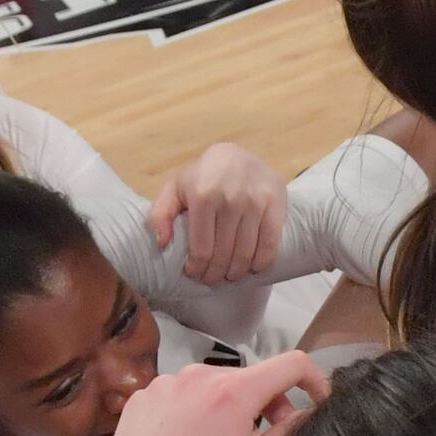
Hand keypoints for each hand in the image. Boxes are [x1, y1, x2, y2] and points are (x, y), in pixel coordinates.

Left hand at [88, 353, 327, 435]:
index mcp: (232, 392)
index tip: (319, 400)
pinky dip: (196, 416)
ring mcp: (164, 386)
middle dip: (268, 409)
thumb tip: (305, 415)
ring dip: (231, 414)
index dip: (314, 380)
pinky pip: (180, 398)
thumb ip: (285, 435)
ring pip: (214, 390)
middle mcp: (197, 377)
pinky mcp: (140, 400)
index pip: (291, 365)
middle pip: (250, 380)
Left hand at [148, 143, 286, 283]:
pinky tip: (253, 267)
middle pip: (223, 254)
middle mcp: (230, 198)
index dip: (197, 268)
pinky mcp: (275, 202)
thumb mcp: (175, 189)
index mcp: (202, 195)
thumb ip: (160, 214)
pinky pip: (270, 243)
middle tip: (212, 279)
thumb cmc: (202, 178)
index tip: (195, 274)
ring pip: (246, 253)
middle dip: (216, 274)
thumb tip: (162, 243)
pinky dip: (261, 261)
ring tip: (231, 275)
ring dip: (237, 271)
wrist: (237, 156)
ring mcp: (255, 201)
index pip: (201, 248)